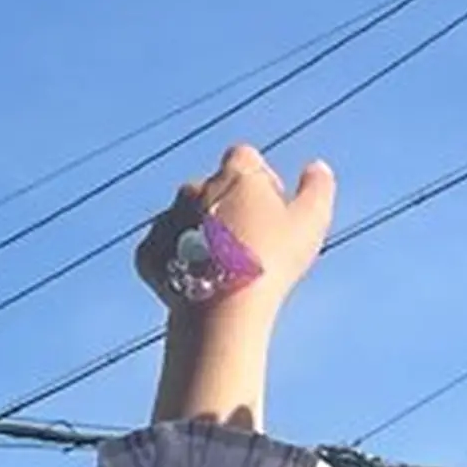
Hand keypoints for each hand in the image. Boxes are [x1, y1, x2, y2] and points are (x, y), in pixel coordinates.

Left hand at [137, 144, 332, 428]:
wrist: (222, 308)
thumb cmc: (271, 260)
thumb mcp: (311, 222)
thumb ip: (318, 187)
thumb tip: (317, 167)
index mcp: (234, 174)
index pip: (246, 158)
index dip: (261, 180)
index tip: (271, 210)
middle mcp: (194, 188)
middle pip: (214, 189)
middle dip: (228, 209)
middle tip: (250, 246)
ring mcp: (166, 219)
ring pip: (186, 219)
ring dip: (202, 235)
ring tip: (224, 269)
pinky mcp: (148, 252)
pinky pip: (163, 250)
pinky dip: (177, 261)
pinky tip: (200, 282)